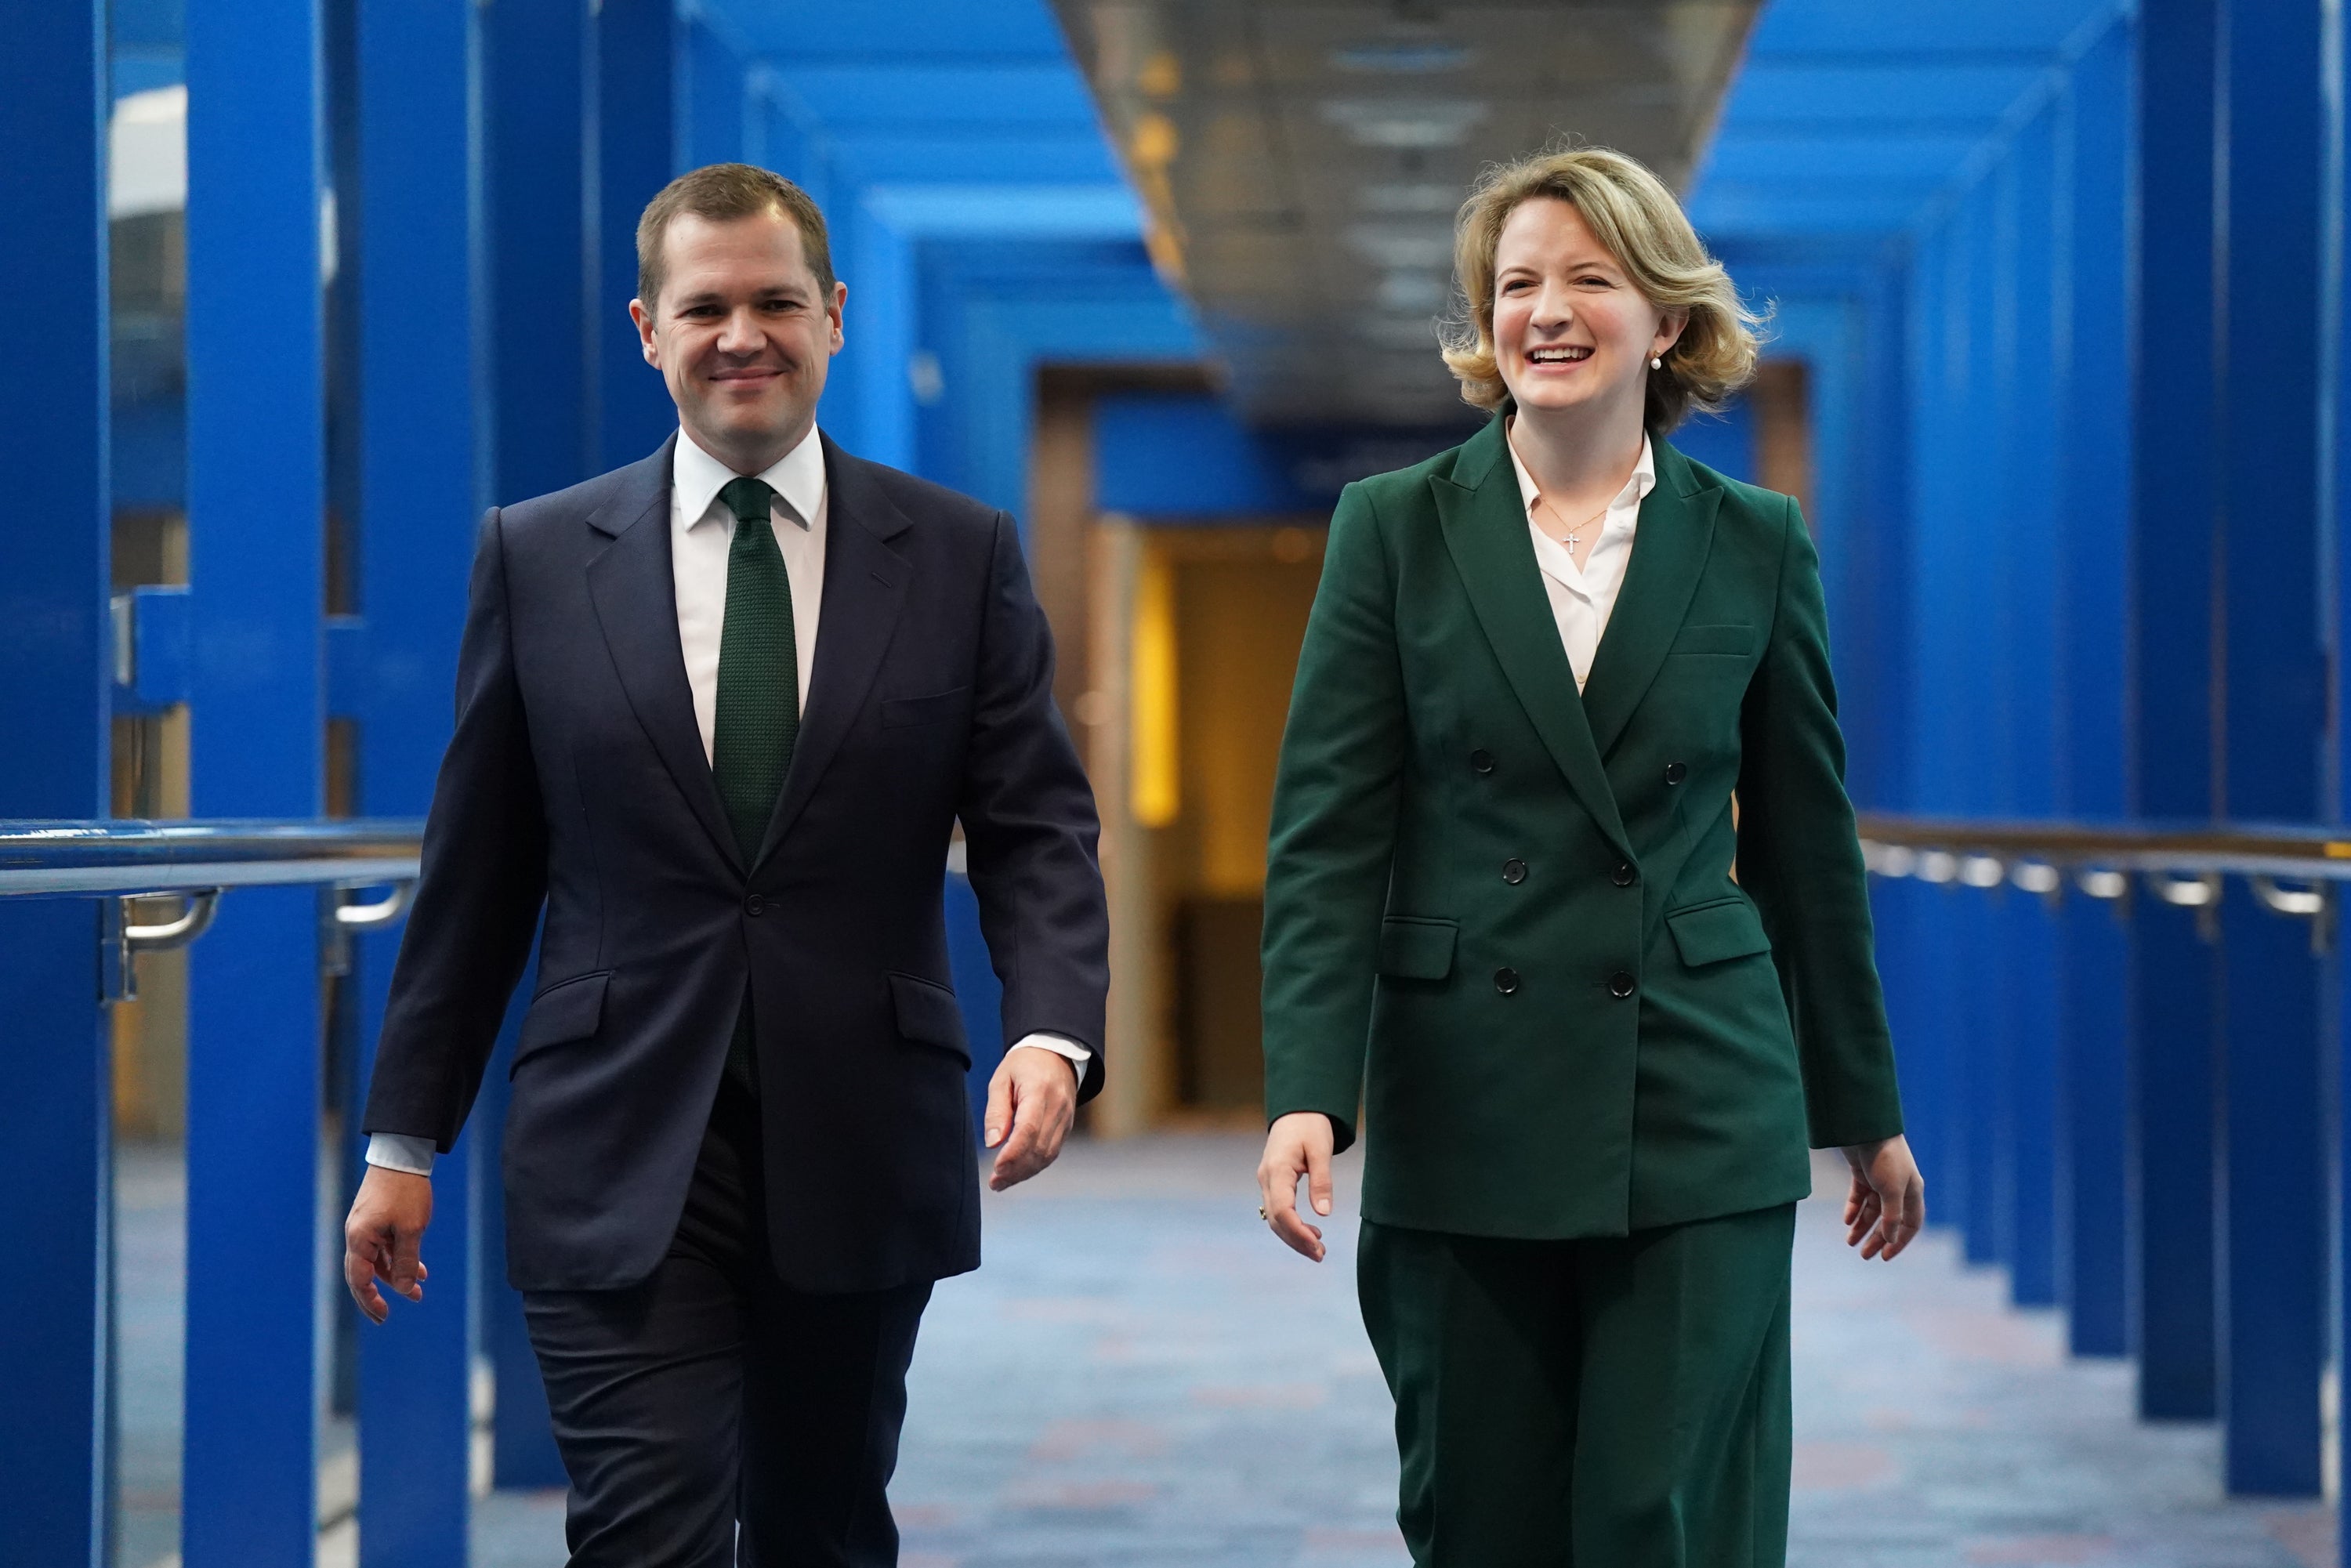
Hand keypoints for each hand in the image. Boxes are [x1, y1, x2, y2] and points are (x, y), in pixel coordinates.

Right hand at [344, 1164, 433, 1322]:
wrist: (403, 1156)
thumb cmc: (406, 1191)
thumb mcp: (412, 1229)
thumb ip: (406, 1261)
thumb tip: (402, 1289)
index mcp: (359, 1239)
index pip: (359, 1280)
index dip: (370, 1301)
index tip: (383, 1317)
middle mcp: (357, 1235)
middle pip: (362, 1274)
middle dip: (376, 1295)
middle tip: (386, 1316)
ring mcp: (365, 1228)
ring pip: (376, 1261)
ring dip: (394, 1276)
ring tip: (417, 1290)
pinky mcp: (375, 1221)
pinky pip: (383, 1247)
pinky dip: (398, 1259)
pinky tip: (419, 1270)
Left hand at [984, 1047, 1076, 1190]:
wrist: (1057, 1054)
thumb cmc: (1024, 1065)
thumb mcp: (1002, 1079)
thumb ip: (996, 1110)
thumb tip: (993, 1143)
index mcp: (1039, 1090)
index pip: (1029, 1128)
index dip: (1013, 1153)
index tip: (996, 1168)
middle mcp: (1058, 1107)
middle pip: (1039, 1147)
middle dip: (1016, 1169)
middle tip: (994, 1183)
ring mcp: (1065, 1119)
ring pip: (1047, 1155)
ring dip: (1024, 1173)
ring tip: (1001, 1183)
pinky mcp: (1066, 1127)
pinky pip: (1051, 1152)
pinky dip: (1034, 1166)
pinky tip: (1017, 1173)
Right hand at [1256, 1111, 1334, 1261]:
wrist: (1297, 1110)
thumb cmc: (1310, 1126)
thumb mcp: (1320, 1150)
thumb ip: (1321, 1181)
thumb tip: (1324, 1213)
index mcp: (1277, 1169)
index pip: (1282, 1209)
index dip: (1297, 1231)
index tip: (1317, 1244)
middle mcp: (1266, 1178)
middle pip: (1276, 1219)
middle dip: (1297, 1240)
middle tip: (1321, 1255)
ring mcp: (1267, 1182)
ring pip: (1275, 1219)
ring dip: (1294, 1237)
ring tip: (1318, 1250)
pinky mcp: (1272, 1184)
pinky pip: (1278, 1211)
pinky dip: (1291, 1226)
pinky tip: (1310, 1233)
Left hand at [1841, 1134, 1924, 1260]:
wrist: (1865, 1126)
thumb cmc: (1885, 1157)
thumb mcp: (1891, 1190)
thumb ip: (1892, 1216)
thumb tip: (1890, 1239)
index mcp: (1912, 1192)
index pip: (1910, 1224)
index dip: (1899, 1241)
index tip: (1885, 1256)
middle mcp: (1898, 1187)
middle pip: (1888, 1220)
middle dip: (1876, 1238)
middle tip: (1863, 1255)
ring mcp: (1880, 1180)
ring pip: (1872, 1210)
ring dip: (1862, 1226)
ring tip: (1850, 1241)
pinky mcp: (1863, 1172)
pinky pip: (1859, 1196)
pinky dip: (1853, 1208)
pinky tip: (1847, 1220)